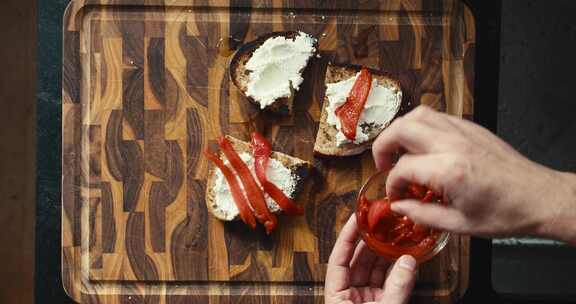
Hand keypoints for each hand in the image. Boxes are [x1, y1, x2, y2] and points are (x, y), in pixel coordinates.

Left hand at [325, 215, 416, 303]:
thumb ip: (396, 287)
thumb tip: (408, 262)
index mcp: (337, 295)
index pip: (338, 259)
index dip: (347, 236)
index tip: (356, 219)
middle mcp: (349, 295)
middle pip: (357, 260)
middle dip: (370, 241)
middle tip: (380, 223)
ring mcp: (365, 300)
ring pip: (373, 269)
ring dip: (384, 253)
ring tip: (394, 236)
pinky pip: (386, 282)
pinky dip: (395, 269)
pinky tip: (403, 257)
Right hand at [372, 105, 575, 242]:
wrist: (539, 198)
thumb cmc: (505, 213)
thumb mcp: (458, 224)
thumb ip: (421, 214)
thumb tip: (399, 206)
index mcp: (449, 170)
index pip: (402, 168)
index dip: (392, 184)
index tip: (397, 196)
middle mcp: (453, 144)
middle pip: (401, 129)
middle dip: (383, 146)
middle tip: (383, 164)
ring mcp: (463, 132)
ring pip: (417, 114)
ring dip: (400, 131)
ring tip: (399, 150)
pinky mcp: (472, 128)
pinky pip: (437, 116)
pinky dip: (421, 127)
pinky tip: (423, 146)